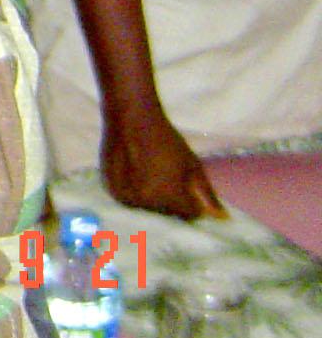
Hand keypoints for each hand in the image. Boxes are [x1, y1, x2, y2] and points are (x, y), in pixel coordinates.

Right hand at [102, 110, 226, 219]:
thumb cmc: (166, 140)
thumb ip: (208, 195)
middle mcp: (147, 202)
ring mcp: (127, 197)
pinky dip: (135, 193)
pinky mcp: (113, 191)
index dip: (192, 201)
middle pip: (169, 215)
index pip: (190, 215)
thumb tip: (224, 218)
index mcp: (171, 197)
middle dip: (173, 202)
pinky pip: (131, 201)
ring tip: (150, 175)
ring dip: (153, 199)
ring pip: (148, 209)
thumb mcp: (193, 165)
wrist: (130, 119)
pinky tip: (135, 175)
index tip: (187, 186)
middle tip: (168, 178)